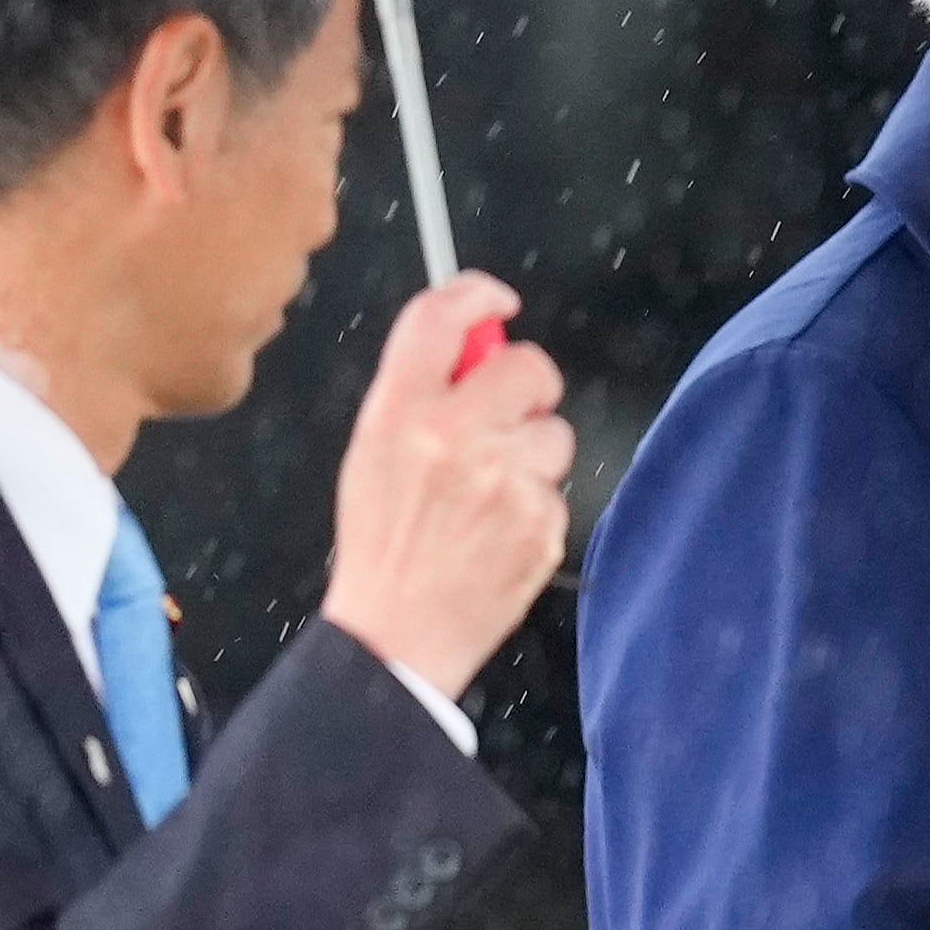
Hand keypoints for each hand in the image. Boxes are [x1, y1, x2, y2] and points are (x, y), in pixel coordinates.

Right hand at [322, 274, 572, 698]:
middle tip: (508, 412)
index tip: (497, 302)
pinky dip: (536, 505)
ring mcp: (503, 481)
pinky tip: (499, 531)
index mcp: (398, 414)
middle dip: (527, 383)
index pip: (440, 319)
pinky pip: (556, 490)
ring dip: (533, 453)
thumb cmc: (382, 546)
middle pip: (526, 365)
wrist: (396, 635)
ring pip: (553, 432)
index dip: (476, 295)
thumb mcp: (372, 453)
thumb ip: (418, 393)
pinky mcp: (539, 522)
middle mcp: (453, 437)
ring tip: (491, 493)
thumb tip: (475, 345)